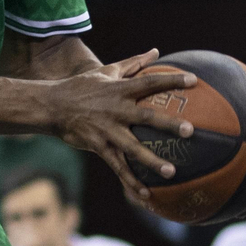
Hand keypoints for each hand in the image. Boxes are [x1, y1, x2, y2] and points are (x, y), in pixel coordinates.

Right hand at [44, 49, 195, 203]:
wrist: (52, 106)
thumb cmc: (82, 87)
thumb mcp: (106, 71)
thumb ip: (133, 64)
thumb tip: (156, 51)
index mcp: (120, 90)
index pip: (149, 82)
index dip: (171, 80)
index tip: (194, 80)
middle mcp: (116, 110)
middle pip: (146, 117)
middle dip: (168, 124)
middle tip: (190, 131)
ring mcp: (107, 130)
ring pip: (132, 147)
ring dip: (151, 160)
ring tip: (172, 171)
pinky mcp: (98, 146)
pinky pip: (117, 166)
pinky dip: (130, 180)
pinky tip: (146, 194)